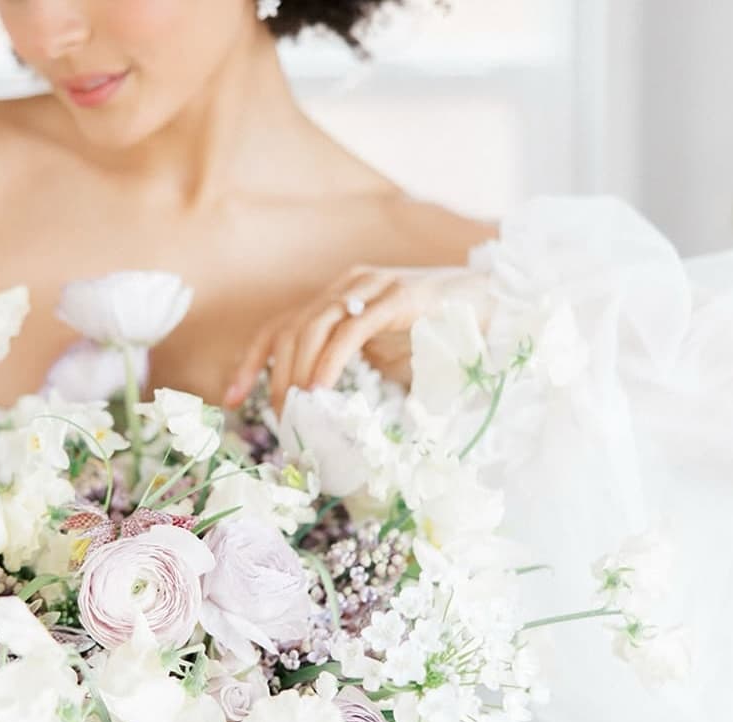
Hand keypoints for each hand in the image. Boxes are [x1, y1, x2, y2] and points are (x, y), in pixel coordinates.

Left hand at [225, 266, 489, 413]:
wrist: (499, 308)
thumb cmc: (443, 338)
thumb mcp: (387, 362)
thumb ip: (357, 378)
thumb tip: (324, 421)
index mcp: (338, 301)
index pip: (280, 328)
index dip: (252, 363)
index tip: (233, 400)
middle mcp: (348, 287)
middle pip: (289, 328)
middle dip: (273, 375)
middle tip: (276, 417)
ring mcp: (373, 288)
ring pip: (313, 325)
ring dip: (297, 371)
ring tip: (295, 408)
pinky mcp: (400, 297)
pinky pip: (351, 329)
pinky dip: (330, 360)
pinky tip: (320, 389)